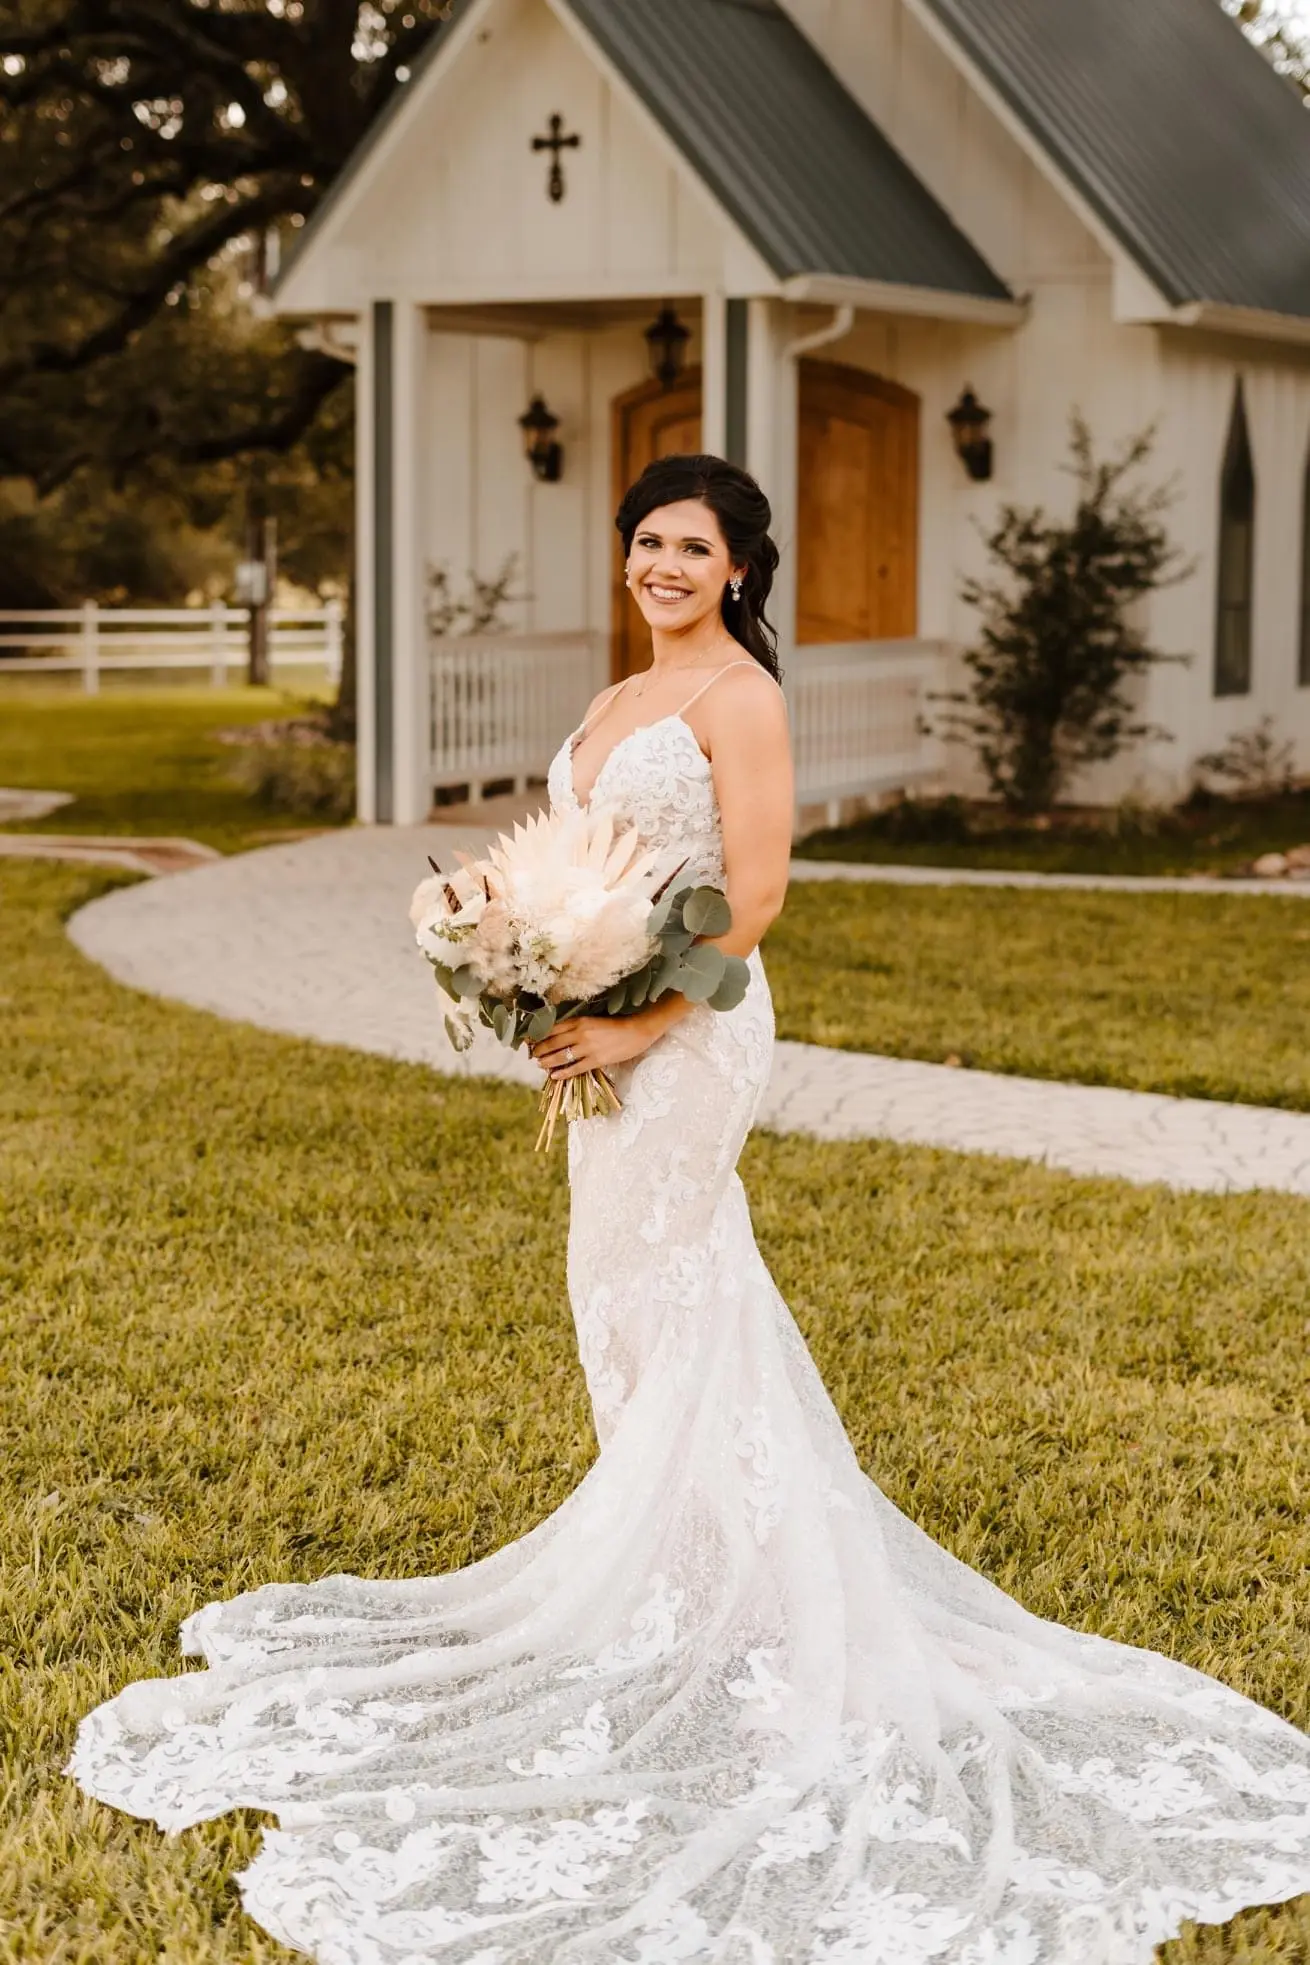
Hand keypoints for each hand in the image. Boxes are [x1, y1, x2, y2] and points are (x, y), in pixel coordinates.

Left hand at [529, 1009, 667, 1081]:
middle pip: (553, 1043)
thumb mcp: (593, 1020)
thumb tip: (560, 1035)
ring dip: (547, 1062)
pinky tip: (554, 1076)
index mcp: (580, 1021)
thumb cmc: (616, 1025)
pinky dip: (562, 1073)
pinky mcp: (596, 1060)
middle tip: (533, 1056)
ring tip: (540, 1065)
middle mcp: (580, 1033)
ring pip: (561, 1056)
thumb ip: (577, 1026)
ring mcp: (588, 1048)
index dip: (539, 1036)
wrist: (636, 1031)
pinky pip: (575, 1068)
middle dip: (540, 1050)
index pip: (553, 1029)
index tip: (531, 1041)